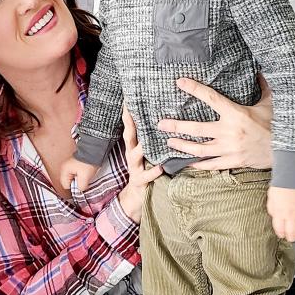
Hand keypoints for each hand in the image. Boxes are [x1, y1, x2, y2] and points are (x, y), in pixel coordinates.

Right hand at [61, 156, 99, 194]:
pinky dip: (82, 174)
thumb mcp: (84, 177)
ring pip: (74, 178)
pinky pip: (78, 173)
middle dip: (77, 183)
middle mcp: (65, 168)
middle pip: (70, 182)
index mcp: (64, 170)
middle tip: (84, 180)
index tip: (80, 186)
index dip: (74, 188)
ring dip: (81, 179)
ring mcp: (70, 165)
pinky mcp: (76, 164)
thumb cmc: (88, 162)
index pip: (66, 185)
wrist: (93, 151)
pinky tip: (87, 172)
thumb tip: (80, 190)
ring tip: (86, 175)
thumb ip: (81, 186)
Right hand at [116, 106, 163, 222]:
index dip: (128, 113)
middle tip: (132, 111)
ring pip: (136, 154)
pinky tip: (160, 167)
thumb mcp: (147, 152)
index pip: (130, 126)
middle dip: (129, 124)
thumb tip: (165, 119)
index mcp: (134, 145)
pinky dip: (153, 171)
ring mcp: (134, 167)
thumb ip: (152, 138)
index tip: (128, 99)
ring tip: (149, 139)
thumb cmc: (146, 168)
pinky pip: (147, 175)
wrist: (137, 196)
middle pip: (129, 136)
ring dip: (142, 147)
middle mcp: (131, 154)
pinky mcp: (139, 180)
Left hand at [158, 75, 272, 170]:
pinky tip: (185, 162)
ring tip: (169, 141)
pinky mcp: (232, 162)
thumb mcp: (270, 103)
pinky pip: (210, 164)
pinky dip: (196, 165)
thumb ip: (262, 86)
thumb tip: (260, 69)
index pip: (211, 99)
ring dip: (182, 145)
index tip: (180, 82)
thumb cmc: (277, 126)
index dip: (195, 89)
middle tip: (161, 123)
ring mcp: (229, 149)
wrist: (287, 152)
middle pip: (197, 129)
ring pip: (199, 148)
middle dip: (177, 126)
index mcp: (236, 114)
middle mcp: (229, 132)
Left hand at [266, 186, 294, 241]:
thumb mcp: (271, 198)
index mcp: (280, 212)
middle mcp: (291, 215)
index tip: (282, 234)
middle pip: (292, 234)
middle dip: (291, 238)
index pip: (280, 230)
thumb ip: (273, 209)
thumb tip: (275, 217)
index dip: (281, 234)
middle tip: (291, 237)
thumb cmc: (283, 184)